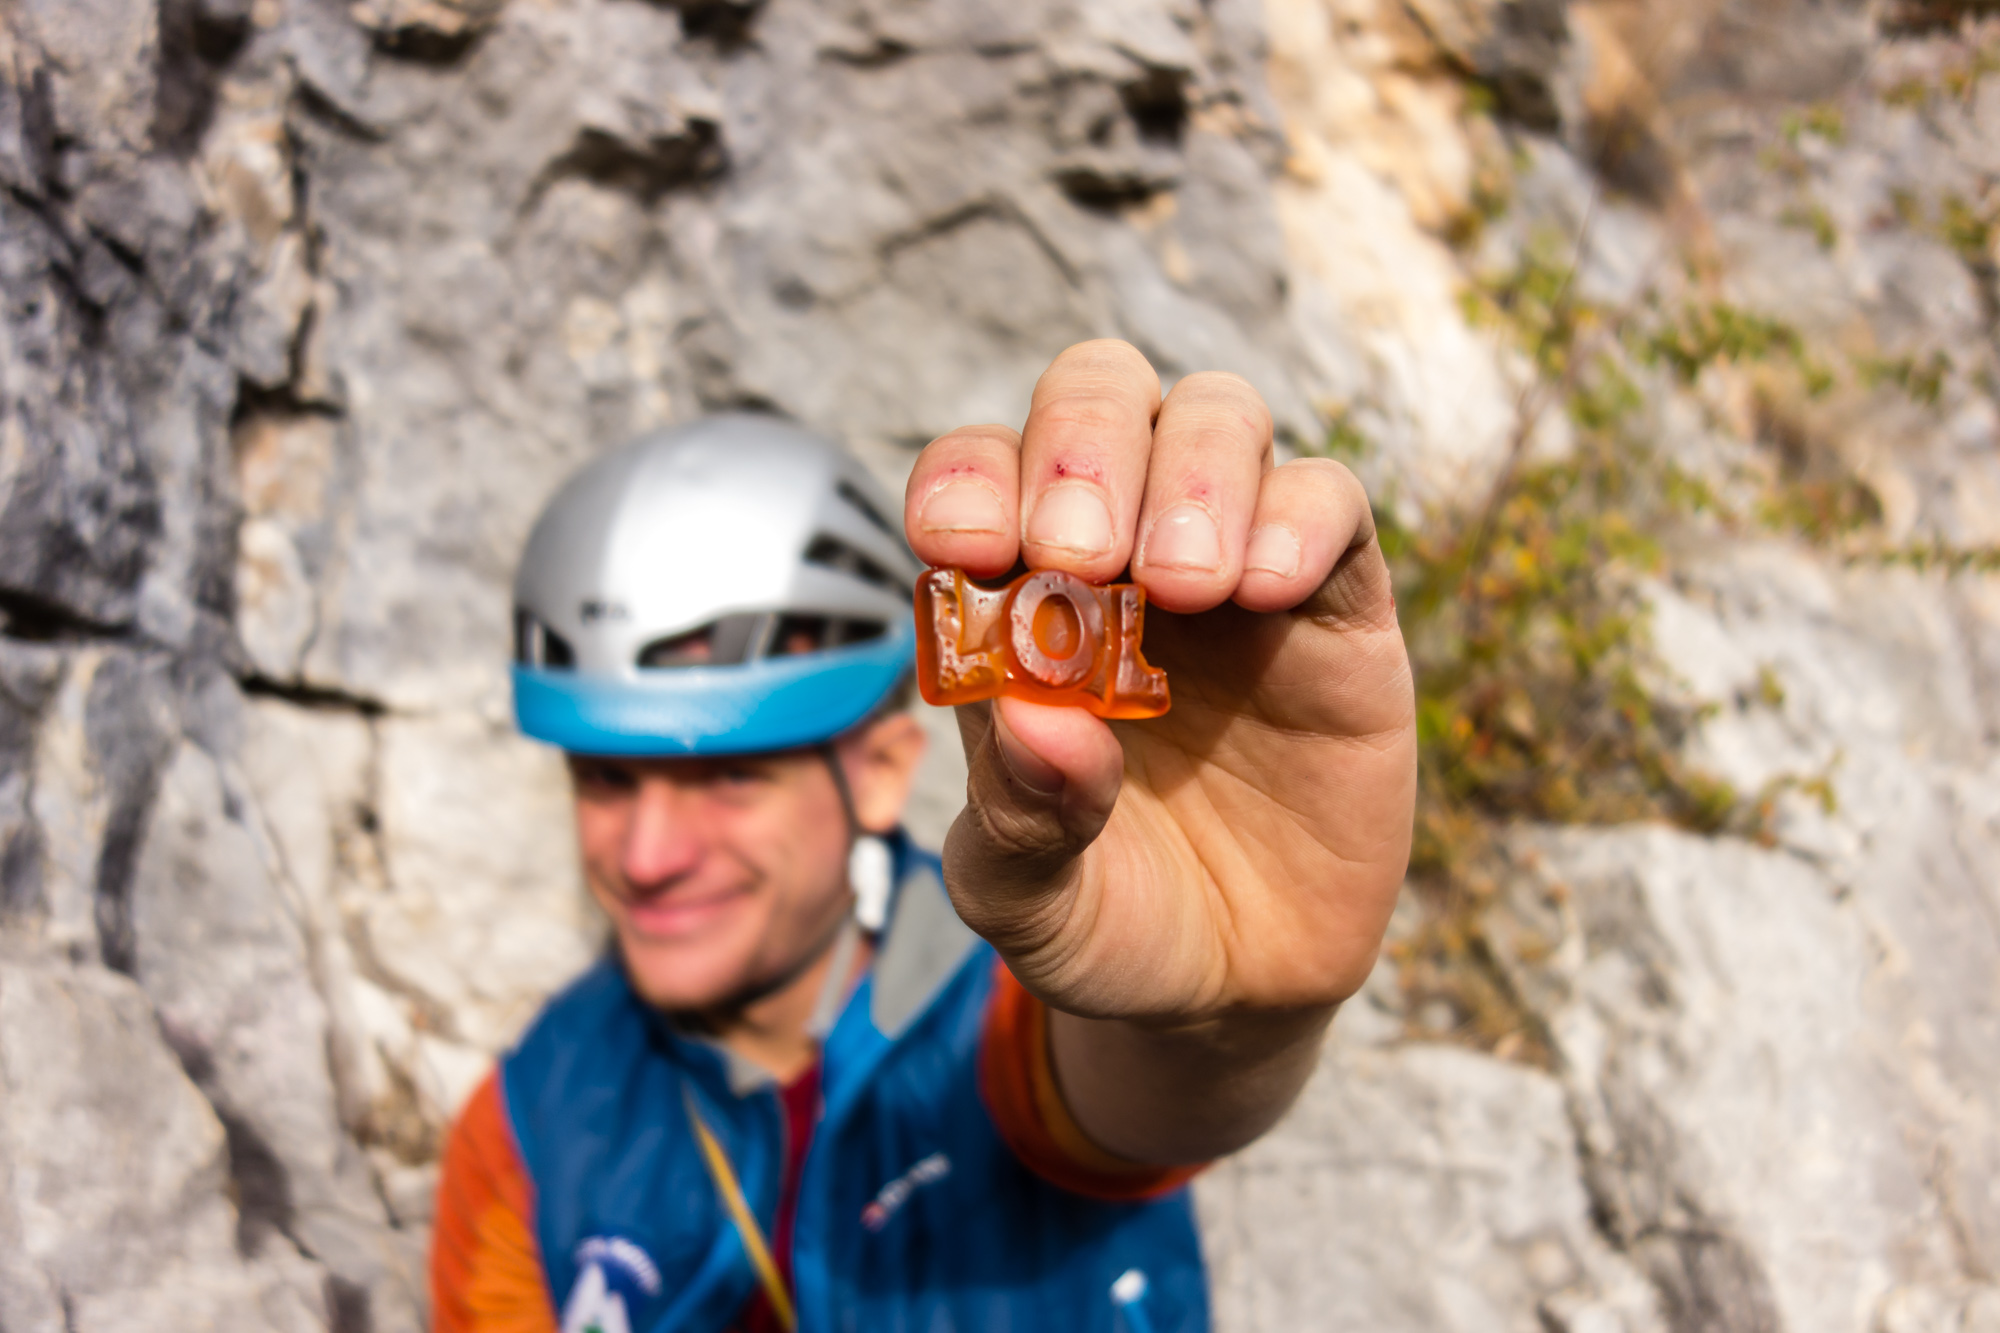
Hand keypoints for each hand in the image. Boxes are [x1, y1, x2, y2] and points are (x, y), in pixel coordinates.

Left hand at [903, 341, 1415, 1158]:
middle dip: (1079, 447)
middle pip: (1097, 395)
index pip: (976, 473)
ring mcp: (1231, 563)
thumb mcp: (1031, 899)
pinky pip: (1331, 499)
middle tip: (1079, 556)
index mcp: (1014, 596)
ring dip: (1191, 472)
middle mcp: (1119, 550)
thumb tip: (1036, 718)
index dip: (966, 480)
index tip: (965, 545)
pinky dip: (1298, 516)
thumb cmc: (1106, 914)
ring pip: (1216, 416)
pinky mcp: (1335, 603)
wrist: (1236, 986)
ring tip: (1185, 586)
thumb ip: (1018, 818)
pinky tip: (1261, 589)